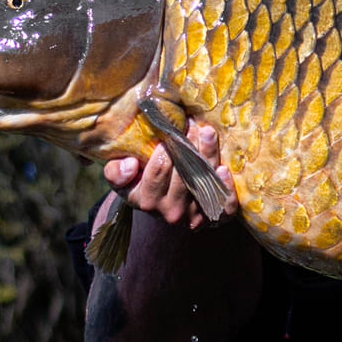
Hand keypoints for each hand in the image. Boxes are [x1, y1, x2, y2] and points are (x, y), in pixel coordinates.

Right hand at [102, 123, 236, 228]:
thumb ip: (116, 173)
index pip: (159, 169)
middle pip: (185, 174)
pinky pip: (225, 207)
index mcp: (146, 201)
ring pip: (205, 182)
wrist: (162, 207)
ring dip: (208, 155)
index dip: (167, 146)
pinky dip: (225, 187)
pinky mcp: (214, 218)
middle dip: (189, 144)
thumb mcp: (122, 180)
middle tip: (192, 123)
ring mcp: (194, 216)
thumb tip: (129, 164)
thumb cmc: (141, 184)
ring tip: (207, 131)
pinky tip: (223, 168)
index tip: (170, 127)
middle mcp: (171, 212)